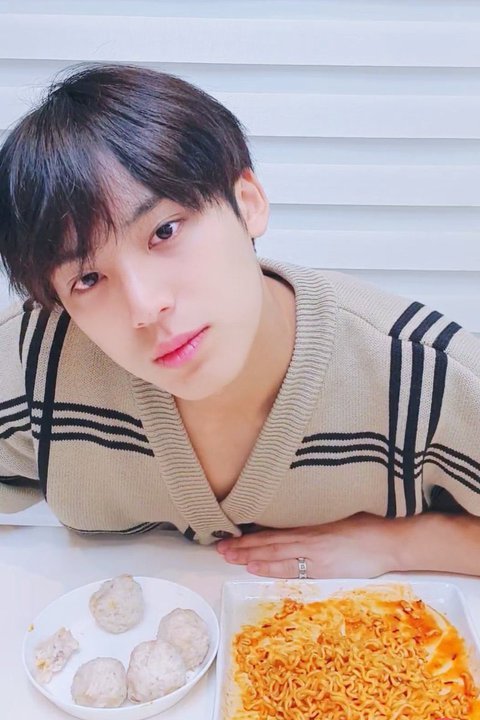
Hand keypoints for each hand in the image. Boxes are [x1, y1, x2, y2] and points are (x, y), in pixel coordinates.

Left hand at [216, 513, 399, 578]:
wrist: (391, 540)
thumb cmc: (369, 527)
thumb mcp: (339, 520)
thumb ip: (317, 525)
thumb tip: (298, 529)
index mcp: (312, 525)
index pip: (275, 531)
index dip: (252, 536)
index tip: (232, 537)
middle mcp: (309, 537)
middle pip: (269, 542)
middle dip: (244, 547)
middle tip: (221, 549)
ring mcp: (315, 553)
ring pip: (275, 554)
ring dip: (250, 557)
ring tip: (229, 558)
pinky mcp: (324, 567)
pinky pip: (291, 567)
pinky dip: (271, 567)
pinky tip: (255, 568)